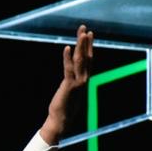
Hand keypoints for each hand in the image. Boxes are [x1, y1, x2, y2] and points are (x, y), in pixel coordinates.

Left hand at [39, 25, 93, 144]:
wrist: (62, 121)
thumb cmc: (65, 108)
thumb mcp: (72, 93)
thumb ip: (75, 83)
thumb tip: (75, 78)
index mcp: (85, 80)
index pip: (89, 60)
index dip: (89, 47)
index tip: (89, 35)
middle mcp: (84, 80)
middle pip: (87, 57)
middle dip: (86, 42)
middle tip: (85, 29)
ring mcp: (78, 82)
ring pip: (81, 60)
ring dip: (81, 46)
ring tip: (81, 33)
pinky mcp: (69, 86)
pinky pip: (68, 69)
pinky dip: (68, 58)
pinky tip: (67, 48)